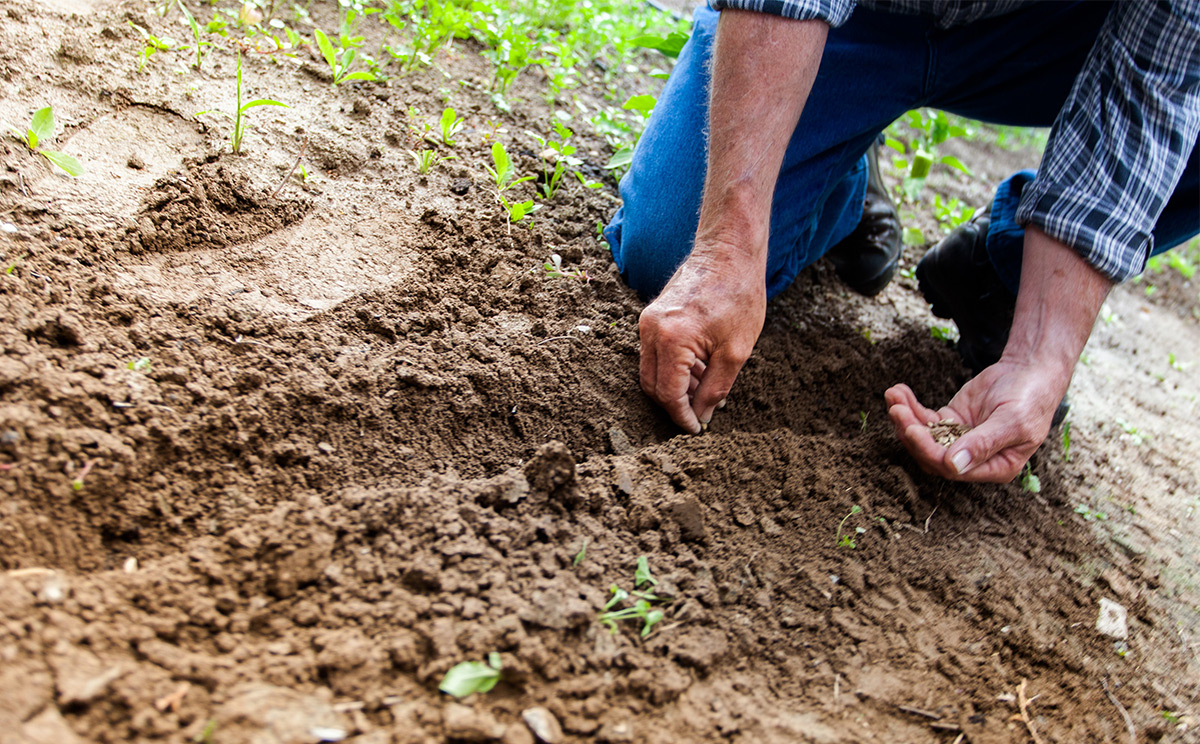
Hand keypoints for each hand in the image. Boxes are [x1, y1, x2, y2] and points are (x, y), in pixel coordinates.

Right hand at [639, 247, 765, 433]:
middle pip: (652, 385)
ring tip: (706, 389)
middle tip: (700, 414)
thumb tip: (701, 416)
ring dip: (675, 386)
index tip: (696, 429)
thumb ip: (715, 389)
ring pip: (651, 370)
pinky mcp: (652, 315)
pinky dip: (673, 368)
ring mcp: (648, 321)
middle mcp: (651, 330)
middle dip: (675, 405)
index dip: (682, 417)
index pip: (668, 394)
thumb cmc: (739, 296)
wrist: (729, 252)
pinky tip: (700, 369)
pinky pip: (655, 353)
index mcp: (671, 340)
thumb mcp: (736, 352)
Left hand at [885, 357, 1069, 481]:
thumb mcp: (1012, 422)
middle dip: (911, 433)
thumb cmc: (1030, 399)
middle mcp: (973, 459)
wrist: (1031, 371)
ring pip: (924, 436)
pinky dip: (910, 406)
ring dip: (905, 418)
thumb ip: (983, 444)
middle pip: (932, 454)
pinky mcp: (951, 420)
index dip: (929, 451)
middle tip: (897, 410)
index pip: (952, 468)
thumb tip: (954, 466)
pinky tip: (898, 391)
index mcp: (994, 467)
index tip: (912, 430)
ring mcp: (959, 439)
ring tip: (893, 396)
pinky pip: (925, 418)